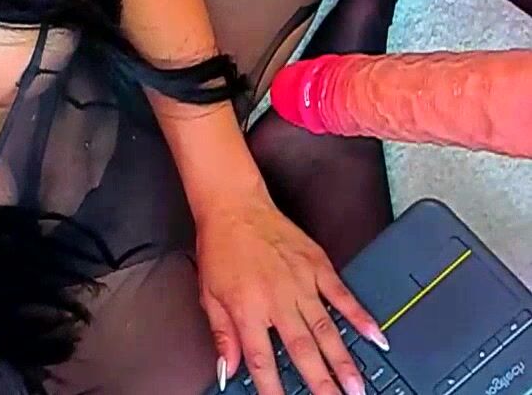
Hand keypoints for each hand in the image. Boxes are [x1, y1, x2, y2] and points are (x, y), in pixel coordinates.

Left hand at [196, 194, 387, 394]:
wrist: (233, 206)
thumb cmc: (220, 247)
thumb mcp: (208, 294)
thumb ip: (222, 335)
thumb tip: (228, 368)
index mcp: (248, 309)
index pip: (262, 360)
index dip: (273, 388)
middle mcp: (277, 299)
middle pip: (303, 350)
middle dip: (321, 382)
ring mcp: (301, 282)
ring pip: (327, 329)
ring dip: (344, 360)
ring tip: (357, 385)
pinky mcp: (318, 265)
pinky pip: (342, 295)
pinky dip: (360, 316)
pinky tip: (375, 336)